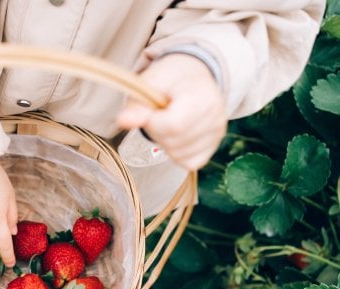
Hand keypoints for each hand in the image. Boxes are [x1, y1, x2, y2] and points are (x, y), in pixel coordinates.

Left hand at [117, 53, 226, 170]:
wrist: (193, 75)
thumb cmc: (170, 79)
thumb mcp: (150, 83)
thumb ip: (137, 105)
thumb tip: (122, 121)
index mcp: (202, 96)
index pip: (173, 125)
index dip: (153, 123)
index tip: (150, 111)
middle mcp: (216, 116)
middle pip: (175, 142)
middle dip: (156, 132)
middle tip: (158, 115)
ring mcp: (218, 132)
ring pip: (180, 155)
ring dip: (164, 143)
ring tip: (168, 121)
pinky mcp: (214, 145)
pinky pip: (189, 162)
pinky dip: (176, 153)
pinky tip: (175, 135)